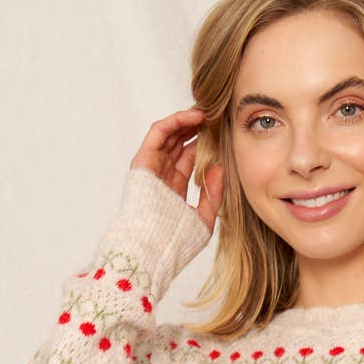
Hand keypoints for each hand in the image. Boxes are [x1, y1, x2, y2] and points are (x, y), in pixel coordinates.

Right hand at [129, 106, 224, 232]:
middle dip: (195, 129)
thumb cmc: (174, 244)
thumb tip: (219, 168)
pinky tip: (194, 117)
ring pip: (169, 135)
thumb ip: (212, 195)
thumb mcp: (203, 220)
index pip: (188, 160)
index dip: (203, 145)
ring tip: (207, 113)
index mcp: (173, 190)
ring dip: (187, 121)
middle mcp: (161, 176)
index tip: (220, 135)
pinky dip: (175, 121)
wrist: (152, 250)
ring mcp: (151, 168)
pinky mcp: (143, 160)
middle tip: (214, 118)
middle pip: (178, 144)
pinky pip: (159, 132)